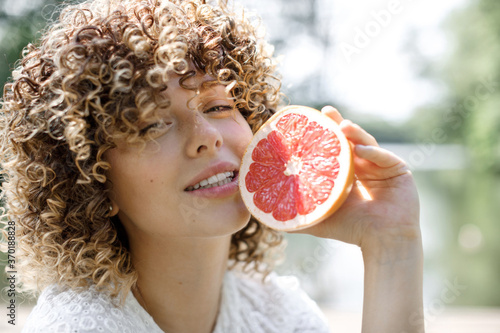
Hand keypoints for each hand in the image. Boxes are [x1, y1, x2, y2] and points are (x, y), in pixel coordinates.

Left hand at [292, 106, 420, 255]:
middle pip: (351, 140)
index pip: (334, 148)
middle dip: (339, 124)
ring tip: (343, 126)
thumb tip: (267, 220)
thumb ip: (298, 214)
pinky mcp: (399, 170)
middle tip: (326, 111)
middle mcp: (364, 165)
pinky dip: (373, 153)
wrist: (382, 242)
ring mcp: (382, 166)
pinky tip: (360, 150)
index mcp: (347, 172)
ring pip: (367, 144)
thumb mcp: (320, 218)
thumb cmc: (351, 230)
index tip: (310, 118)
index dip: (324, 133)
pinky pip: (385, 158)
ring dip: (356, 134)